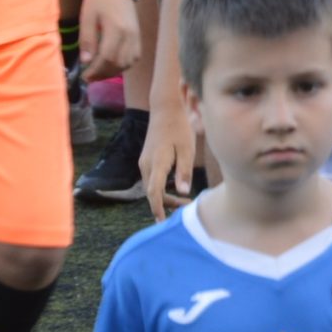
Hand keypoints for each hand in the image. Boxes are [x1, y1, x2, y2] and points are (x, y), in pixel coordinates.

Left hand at [75, 0, 140, 80]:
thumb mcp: (87, 17)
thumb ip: (87, 40)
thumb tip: (86, 62)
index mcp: (116, 29)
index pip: (107, 58)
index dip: (95, 70)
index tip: (84, 76)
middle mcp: (130, 35)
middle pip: (118, 63)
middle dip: (103, 74)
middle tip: (89, 76)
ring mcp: (136, 36)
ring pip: (127, 63)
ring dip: (113, 71)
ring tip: (98, 72)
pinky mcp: (138, 36)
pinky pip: (134, 57)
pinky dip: (123, 65)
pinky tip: (111, 64)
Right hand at [140, 94, 198, 218]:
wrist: (165, 110)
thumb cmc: (179, 128)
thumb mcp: (187, 149)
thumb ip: (184, 171)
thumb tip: (184, 191)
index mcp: (157, 163)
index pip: (154, 192)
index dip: (158, 208)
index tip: (162, 222)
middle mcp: (146, 165)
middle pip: (153, 193)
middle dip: (166, 205)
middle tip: (186, 208)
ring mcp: (144, 162)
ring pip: (152, 187)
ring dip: (165, 197)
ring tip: (184, 201)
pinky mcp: (147, 160)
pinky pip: (152, 180)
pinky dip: (162, 188)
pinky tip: (176, 189)